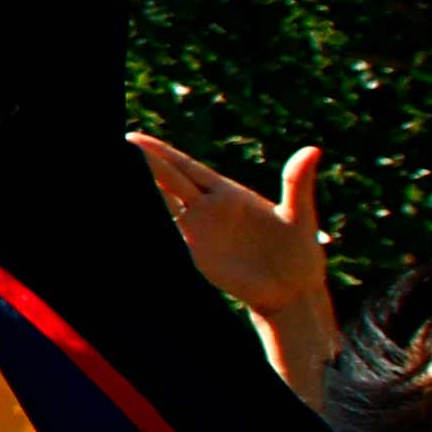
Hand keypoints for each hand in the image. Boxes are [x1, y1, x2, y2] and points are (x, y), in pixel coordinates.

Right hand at [131, 134, 340, 399]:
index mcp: (230, 193)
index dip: (162, 154)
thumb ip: (297, 182)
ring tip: (118, 171)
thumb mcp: (301, 216)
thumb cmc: (299, 253)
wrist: (291, 292)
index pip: (188, 168)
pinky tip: (138, 204)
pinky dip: (153, 216)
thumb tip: (313, 149)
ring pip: (164, 203)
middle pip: (169, 180)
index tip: (134, 139)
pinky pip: (169, 229)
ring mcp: (200, 229)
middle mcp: (210, 208)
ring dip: (143, 187)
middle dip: (144, 163)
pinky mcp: (195, 251)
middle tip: (118, 144)